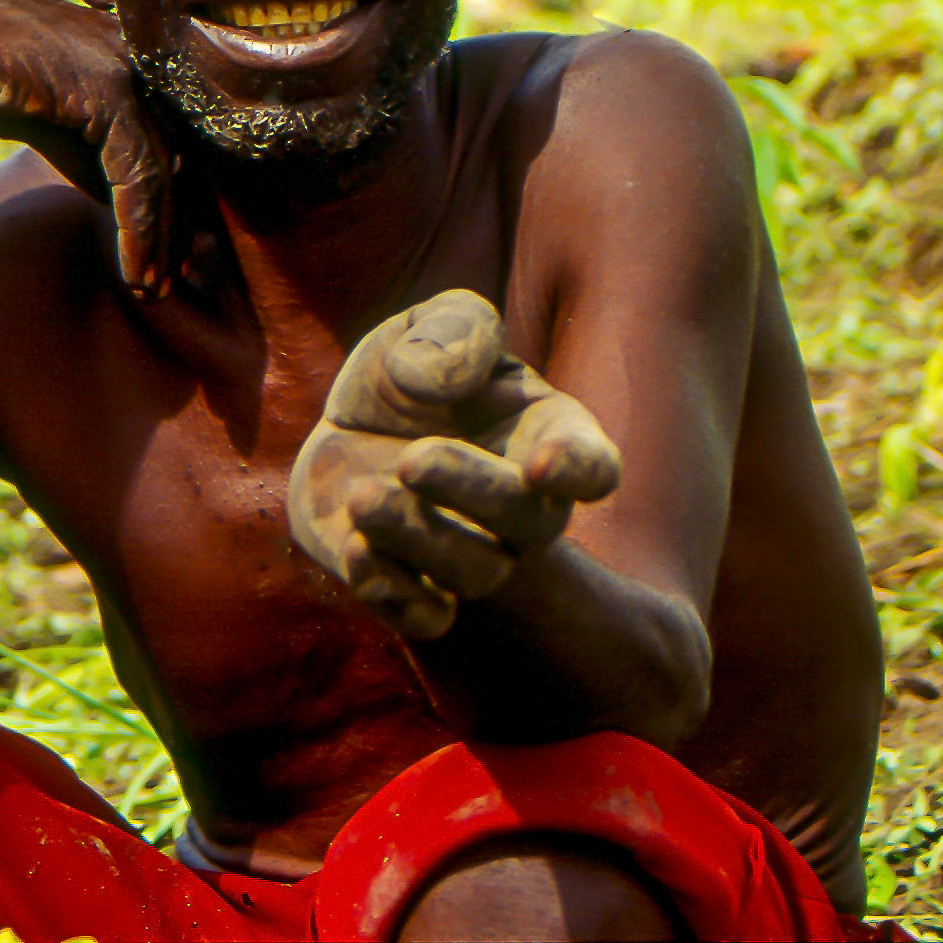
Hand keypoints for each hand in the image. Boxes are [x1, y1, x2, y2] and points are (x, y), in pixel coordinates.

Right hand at [0, 0, 174, 295]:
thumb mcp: (49, 120)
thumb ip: (87, 150)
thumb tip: (116, 200)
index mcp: (131, 62)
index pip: (171, 143)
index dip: (173, 205)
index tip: (165, 258)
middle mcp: (141, 63)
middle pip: (179, 159)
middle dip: (178, 228)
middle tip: (168, 284)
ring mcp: (130, 72)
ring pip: (165, 171)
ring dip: (159, 237)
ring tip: (150, 287)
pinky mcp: (108, 91)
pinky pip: (138, 172)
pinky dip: (138, 225)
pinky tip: (131, 265)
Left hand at [287, 290, 620, 637]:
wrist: (349, 431)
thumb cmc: (413, 374)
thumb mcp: (430, 326)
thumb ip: (453, 330)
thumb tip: (438, 383)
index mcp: (547, 434)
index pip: (593, 464)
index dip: (579, 470)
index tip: (542, 467)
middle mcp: (523, 507)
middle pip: (532, 522)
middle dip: (474, 490)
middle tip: (413, 459)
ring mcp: (474, 555)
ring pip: (476, 573)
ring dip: (418, 538)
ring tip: (362, 496)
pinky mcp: (416, 592)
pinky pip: (424, 617)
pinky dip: (391, 591)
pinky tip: (356, 549)